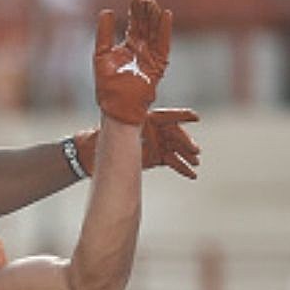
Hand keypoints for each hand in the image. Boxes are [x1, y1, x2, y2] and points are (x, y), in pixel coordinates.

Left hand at [74, 108, 200, 179]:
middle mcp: (154, 130)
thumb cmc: (102, 138)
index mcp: (146, 119)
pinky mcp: (156, 158)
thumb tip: (123, 113)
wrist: (94, 155)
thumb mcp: (113, 131)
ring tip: (196, 163)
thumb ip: (122, 126)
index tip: (195, 117)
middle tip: (195, 151)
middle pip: (174, 134)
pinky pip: (172, 162)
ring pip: (176, 149)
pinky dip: (182, 168)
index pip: (167, 116)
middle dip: (185, 142)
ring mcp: (156, 144)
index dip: (181, 116)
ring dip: (186, 156)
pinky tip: (192, 175)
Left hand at [93, 0, 171, 125]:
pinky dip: (164, 30)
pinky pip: (163, 44)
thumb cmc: (107, 86)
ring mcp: (151, 55)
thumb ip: (104, 34)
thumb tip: (106, 10)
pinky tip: (165, 15)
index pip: (134, 21)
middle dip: (144, 9)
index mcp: (129, 45)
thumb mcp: (101, 55)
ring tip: (151, 2)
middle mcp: (142, 48)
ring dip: (154, 16)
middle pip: (146, 23)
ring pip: (155, 31)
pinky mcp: (158, 64)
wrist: (116, 107)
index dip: (133, 7)